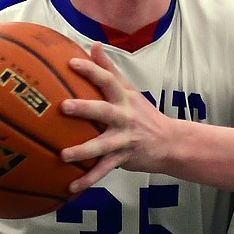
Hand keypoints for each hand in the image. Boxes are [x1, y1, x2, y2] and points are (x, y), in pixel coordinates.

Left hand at [58, 43, 171, 191]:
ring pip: (102, 145)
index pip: (107, 80)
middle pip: (103, 111)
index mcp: (124, 98)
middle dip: (84, 109)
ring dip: (83, 151)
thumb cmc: (144, 114)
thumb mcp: (130, 90)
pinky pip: (104, 170)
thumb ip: (109, 69)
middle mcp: (124, 117)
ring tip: (63, 155)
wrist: (170, 143)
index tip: (72, 62)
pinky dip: (88, 179)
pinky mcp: (124, 159)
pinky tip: (70, 188)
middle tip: (63, 107)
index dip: (92, 70)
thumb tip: (93, 45)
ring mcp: (124, 139)